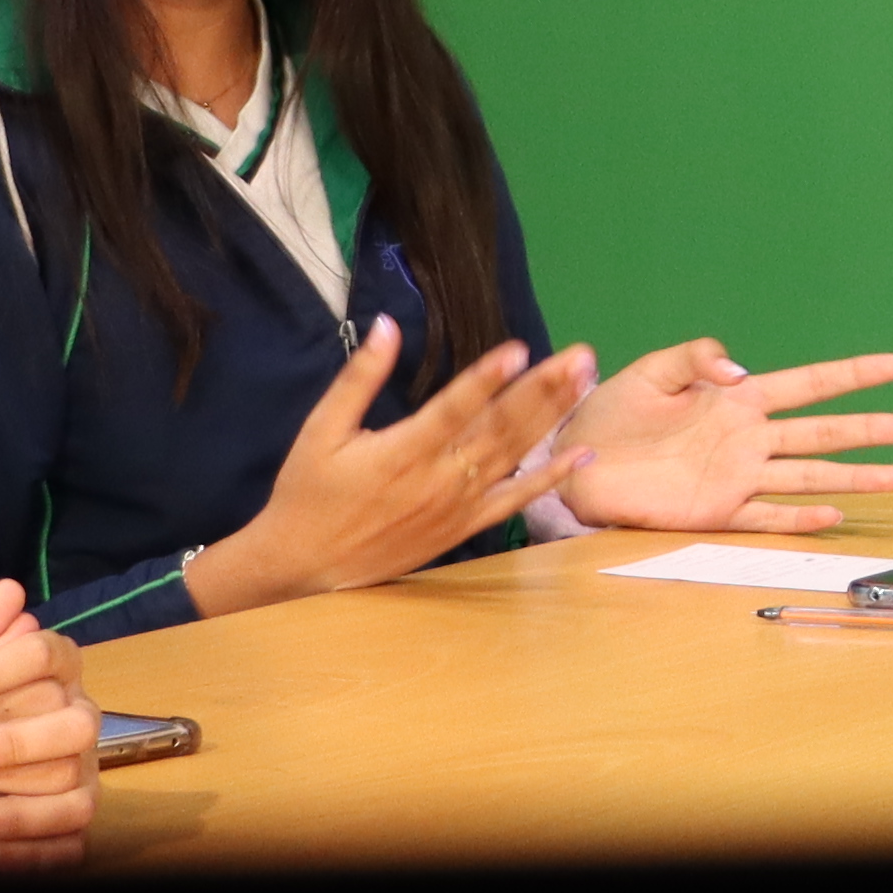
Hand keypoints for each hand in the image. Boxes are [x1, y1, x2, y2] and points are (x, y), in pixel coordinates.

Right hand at [0, 580, 107, 869]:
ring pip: (56, 797)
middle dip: (78, 730)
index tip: (50, 688)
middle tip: (68, 737)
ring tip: (59, 782)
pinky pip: (21, 859)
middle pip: (65, 733)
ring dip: (72, 787)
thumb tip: (15, 599)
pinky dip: (46, 846)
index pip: (42, 673)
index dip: (59, 678)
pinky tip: (44, 832)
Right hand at [187, 320, 597, 613]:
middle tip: (580, 357)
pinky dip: (549, 479)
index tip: (519, 349)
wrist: (307, 567)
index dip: (486, 379)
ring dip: (552, 417)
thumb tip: (386, 325)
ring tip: (585, 382)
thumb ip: (358, 379)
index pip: (453, 409)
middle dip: (542, 389)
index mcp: (402, 451)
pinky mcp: (465, 527)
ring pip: (514, 455)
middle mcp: (439, 479)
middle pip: (499, 428)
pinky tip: (581, 455)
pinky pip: (514, 501)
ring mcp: (458, 506)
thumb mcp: (321, 430)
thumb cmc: (310, 493)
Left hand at [554, 341, 892, 534]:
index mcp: (738, 399)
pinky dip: (798, 518)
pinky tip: (831, 516)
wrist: (578, 460)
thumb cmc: (612, 411)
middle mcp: (749, 438)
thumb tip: (740, 369)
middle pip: (823, 432)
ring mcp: (738, 476)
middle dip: (871, 429)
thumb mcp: (654, 371)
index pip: (809, 384)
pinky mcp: (718, 510)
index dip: (854, 374)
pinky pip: (766, 516)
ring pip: (808, 476)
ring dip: (851, 478)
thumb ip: (697, 358)